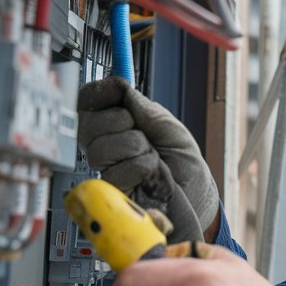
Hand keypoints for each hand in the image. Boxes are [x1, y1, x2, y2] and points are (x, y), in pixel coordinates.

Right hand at [77, 77, 219, 242]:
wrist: (198, 199)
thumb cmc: (185, 167)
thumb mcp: (169, 128)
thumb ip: (144, 108)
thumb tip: (120, 86)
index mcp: (116, 128)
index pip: (88, 105)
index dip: (97, 94)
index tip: (115, 90)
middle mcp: (106, 149)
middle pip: (87, 124)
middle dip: (120, 121)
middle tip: (143, 134)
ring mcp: (106, 172)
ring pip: (102, 148)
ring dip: (138, 148)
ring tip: (154, 158)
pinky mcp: (112, 195)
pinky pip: (120, 169)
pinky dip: (145, 168)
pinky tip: (152, 176)